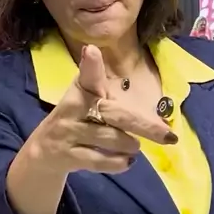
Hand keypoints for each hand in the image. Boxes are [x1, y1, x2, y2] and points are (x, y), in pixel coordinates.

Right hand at [31, 45, 175, 175]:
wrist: (45, 151)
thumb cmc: (78, 120)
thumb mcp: (90, 102)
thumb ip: (114, 99)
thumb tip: (152, 112)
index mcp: (81, 90)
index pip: (87, 76)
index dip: (91, 65)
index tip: (91, 50)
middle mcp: (73, 108)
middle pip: (114, 114)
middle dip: (144, 125)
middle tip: (168, 135)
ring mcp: (69, 133)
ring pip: (111, 139)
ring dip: (130, 145)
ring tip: (134, 147)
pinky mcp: (68, 156)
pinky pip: (100, 161)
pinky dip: (118, 163)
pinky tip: (126, 161)